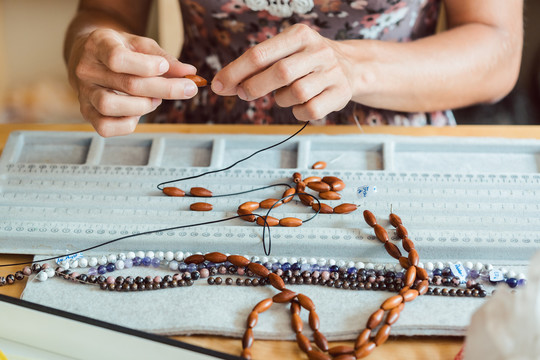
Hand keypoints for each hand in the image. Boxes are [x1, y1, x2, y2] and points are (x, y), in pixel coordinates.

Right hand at [68, 29, 197, 136]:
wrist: (89, 54)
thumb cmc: (120, 49)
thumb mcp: (141, 46)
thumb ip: (165, 58)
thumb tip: (190, 73)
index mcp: (98, 44)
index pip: (118, 58)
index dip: (147, 66)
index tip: (165, 67)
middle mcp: (86, 69)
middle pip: (127, 85)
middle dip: (164, 89)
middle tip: (187, 89)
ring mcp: (83, 92)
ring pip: (110, 106)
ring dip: (142, 106)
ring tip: (154, 100)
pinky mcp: (86, 112)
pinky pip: (106, 127)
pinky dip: (127, 124)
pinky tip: (138, 113)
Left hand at [211, 24, 353, 121]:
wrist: (351, 67)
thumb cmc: (305, 61)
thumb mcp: (285, 52)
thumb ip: (256, 66)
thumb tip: (223, 85)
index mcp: (300, 35)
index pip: (260, 54)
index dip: (235, 72)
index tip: (218, 86)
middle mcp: (318, 51)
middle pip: (279, 73)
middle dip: (254, 87)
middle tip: (243, 93)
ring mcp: (332, 73)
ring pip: (296, 94)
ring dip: (281, 99)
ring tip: (284, 94)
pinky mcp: (340, 94)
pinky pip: (309, 111)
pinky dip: (298, 112)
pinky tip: (300, 104)